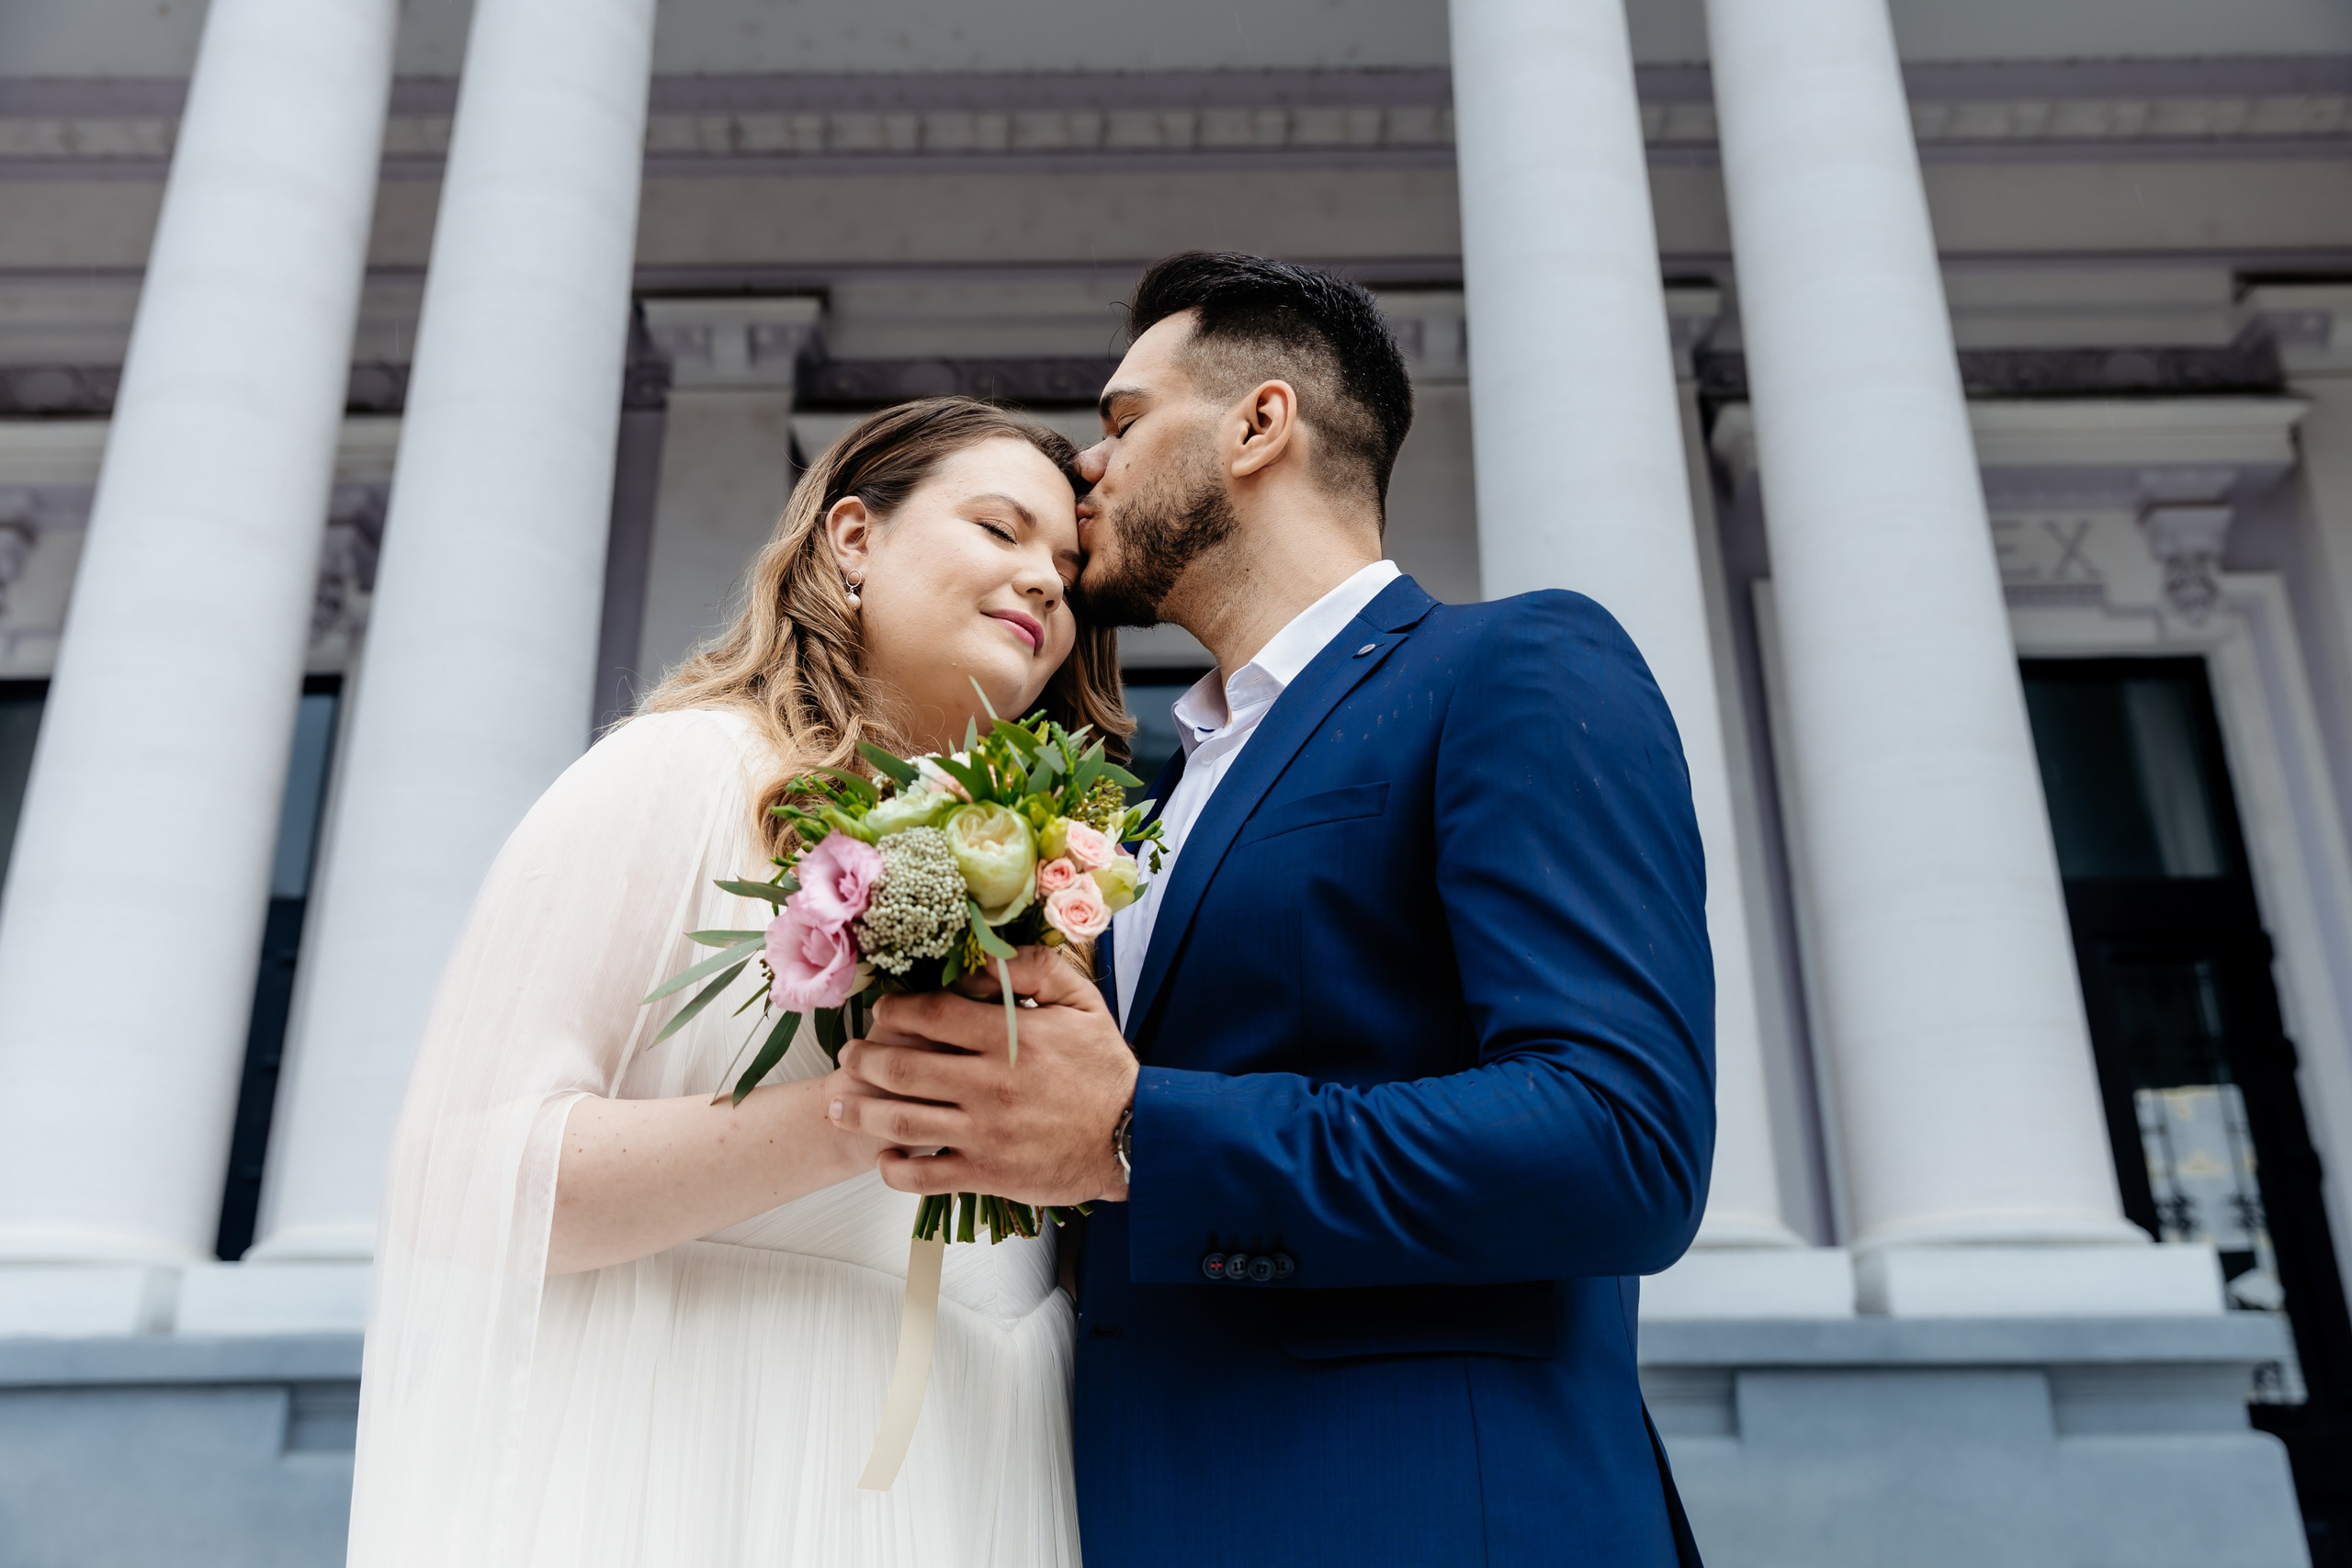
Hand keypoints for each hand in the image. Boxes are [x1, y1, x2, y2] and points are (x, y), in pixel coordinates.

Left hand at [829, 946, 1136, 1206]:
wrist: (1135, 1135)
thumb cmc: (1104, 1067)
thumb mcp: (1081, 1001)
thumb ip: (1033, 968)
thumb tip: (981, 958)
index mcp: (1008, 1038)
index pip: (929, 1016)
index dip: (894, 1011)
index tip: (882, 1012)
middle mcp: (988, 1085)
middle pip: (901, 1069)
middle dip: (864, 1059)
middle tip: (850, 1055)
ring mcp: (984, 1134)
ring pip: (900, 1122)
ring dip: (859, 1112)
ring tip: (840, 1104)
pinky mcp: (987, 1174)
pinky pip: (924, 1177)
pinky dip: (894, 1168)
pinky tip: (883, 1157)